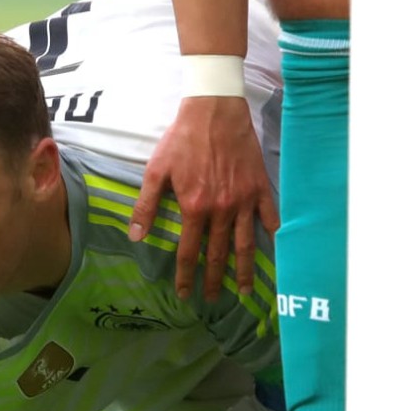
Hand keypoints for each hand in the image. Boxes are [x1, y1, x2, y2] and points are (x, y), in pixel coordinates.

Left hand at [131, 97, 279, 300]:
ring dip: (245, 270)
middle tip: (213, 299)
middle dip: (214, 280)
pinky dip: (272, 233)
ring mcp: (244, 201)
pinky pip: (269, 216)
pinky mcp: (260, 188)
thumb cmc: (182, 139)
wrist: (214, 110)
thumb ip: (146, 205)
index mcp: (195, 208)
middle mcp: (221, 210)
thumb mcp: (157, 170)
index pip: (189, 252)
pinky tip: (274, 247)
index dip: (185, 276)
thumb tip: (136, 237)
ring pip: (245, 244)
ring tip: (246, 291)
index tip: (184, 294)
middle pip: (218, 254)